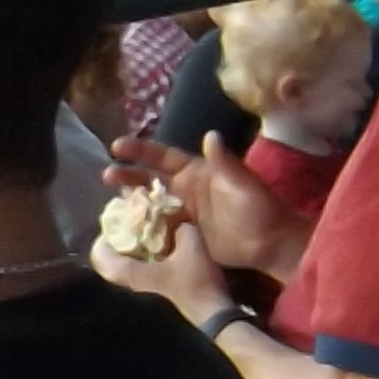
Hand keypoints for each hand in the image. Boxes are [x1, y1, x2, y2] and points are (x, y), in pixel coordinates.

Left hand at [92, 211, 230, 318]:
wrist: (212, 317)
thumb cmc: (195, 283)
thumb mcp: (192, 247)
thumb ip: (181, 229)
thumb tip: (176, 224)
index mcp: (128, 272)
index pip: (99, 252)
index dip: (107, 235)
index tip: (122, 224)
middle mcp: (126, 286)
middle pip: (112, 261)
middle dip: (125, 244)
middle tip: (140, 231)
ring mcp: (139, 296)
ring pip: (127, 270)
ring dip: (138, 256)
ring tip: (155, 243)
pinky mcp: (152, 302)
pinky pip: (140, 278)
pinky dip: (147, 266)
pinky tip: (166, 260)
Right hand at [112, 130, 303, 279]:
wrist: (271, 245)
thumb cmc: (261, 210)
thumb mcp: (243, 184)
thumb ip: (224, 162)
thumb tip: (210, 134)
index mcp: (198, 172)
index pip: (164, 156)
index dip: (141, 151)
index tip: (117, 146)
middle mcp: (186, 190)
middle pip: (150, 179)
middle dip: (127, 175)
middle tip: (107, 175)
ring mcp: (182, 213)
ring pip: (149, 203)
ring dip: (130, 201)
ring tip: (112, 201)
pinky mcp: (182, 235)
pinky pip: (155, 228)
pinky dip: (139, 227)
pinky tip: (122, 230)